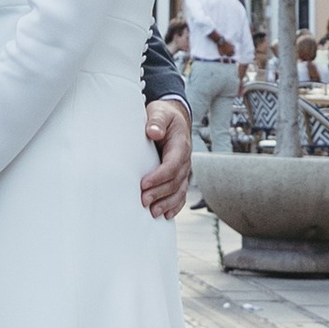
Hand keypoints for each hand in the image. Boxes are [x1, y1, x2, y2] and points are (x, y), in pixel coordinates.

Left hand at [140, 97, 192, 220]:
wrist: (173, 118)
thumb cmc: (164, 116)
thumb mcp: (159, 112)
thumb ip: (156, 121)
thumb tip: (153, 131)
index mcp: (180, 145)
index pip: (173, 164)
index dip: (160, 176)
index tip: (144, 184)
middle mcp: (185, 160)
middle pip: (175, 181)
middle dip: (160, 193)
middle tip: (143, 201)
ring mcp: (184, 170)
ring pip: (179, 191)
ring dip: (167, 203)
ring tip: (153, 212)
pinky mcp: (179, 176)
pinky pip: (181, 194)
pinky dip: (175, 206)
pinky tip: (165, 215)